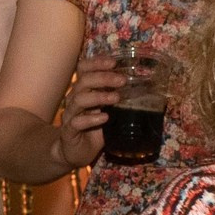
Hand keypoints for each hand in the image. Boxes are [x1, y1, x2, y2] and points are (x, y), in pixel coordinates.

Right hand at [56, 54, 123, 171]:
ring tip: (116, 98)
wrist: (74, 152)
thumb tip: (145, 89)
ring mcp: (70, 115)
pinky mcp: (69, 131)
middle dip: (103, 78)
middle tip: (122, 80)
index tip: (113, 62)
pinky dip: (91, 119)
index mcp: (82, 91)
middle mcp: (74, 100)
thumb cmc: (93, 129)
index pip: (83, 69)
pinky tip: (104, 118)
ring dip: (99, 96)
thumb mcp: (108, 111)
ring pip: (79, 99)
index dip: (96, 63)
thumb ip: (117, 100)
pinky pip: (77, 122)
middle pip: (83, 81)